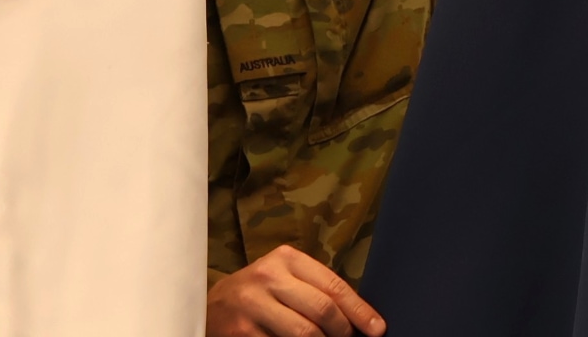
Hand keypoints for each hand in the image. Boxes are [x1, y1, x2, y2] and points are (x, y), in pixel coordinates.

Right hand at [206, 245, 385, 336]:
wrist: (211, 306)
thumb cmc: (259, 293)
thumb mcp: (285, 278)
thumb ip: (315, 289)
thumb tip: (358, 317)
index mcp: (286, 259)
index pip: (333, 286)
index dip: (359, 310)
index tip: (377, 329)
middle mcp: (268, 278)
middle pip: (322, 310)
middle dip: (343, 331)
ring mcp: (252, 306)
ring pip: (306, 334)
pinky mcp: (241, 333)